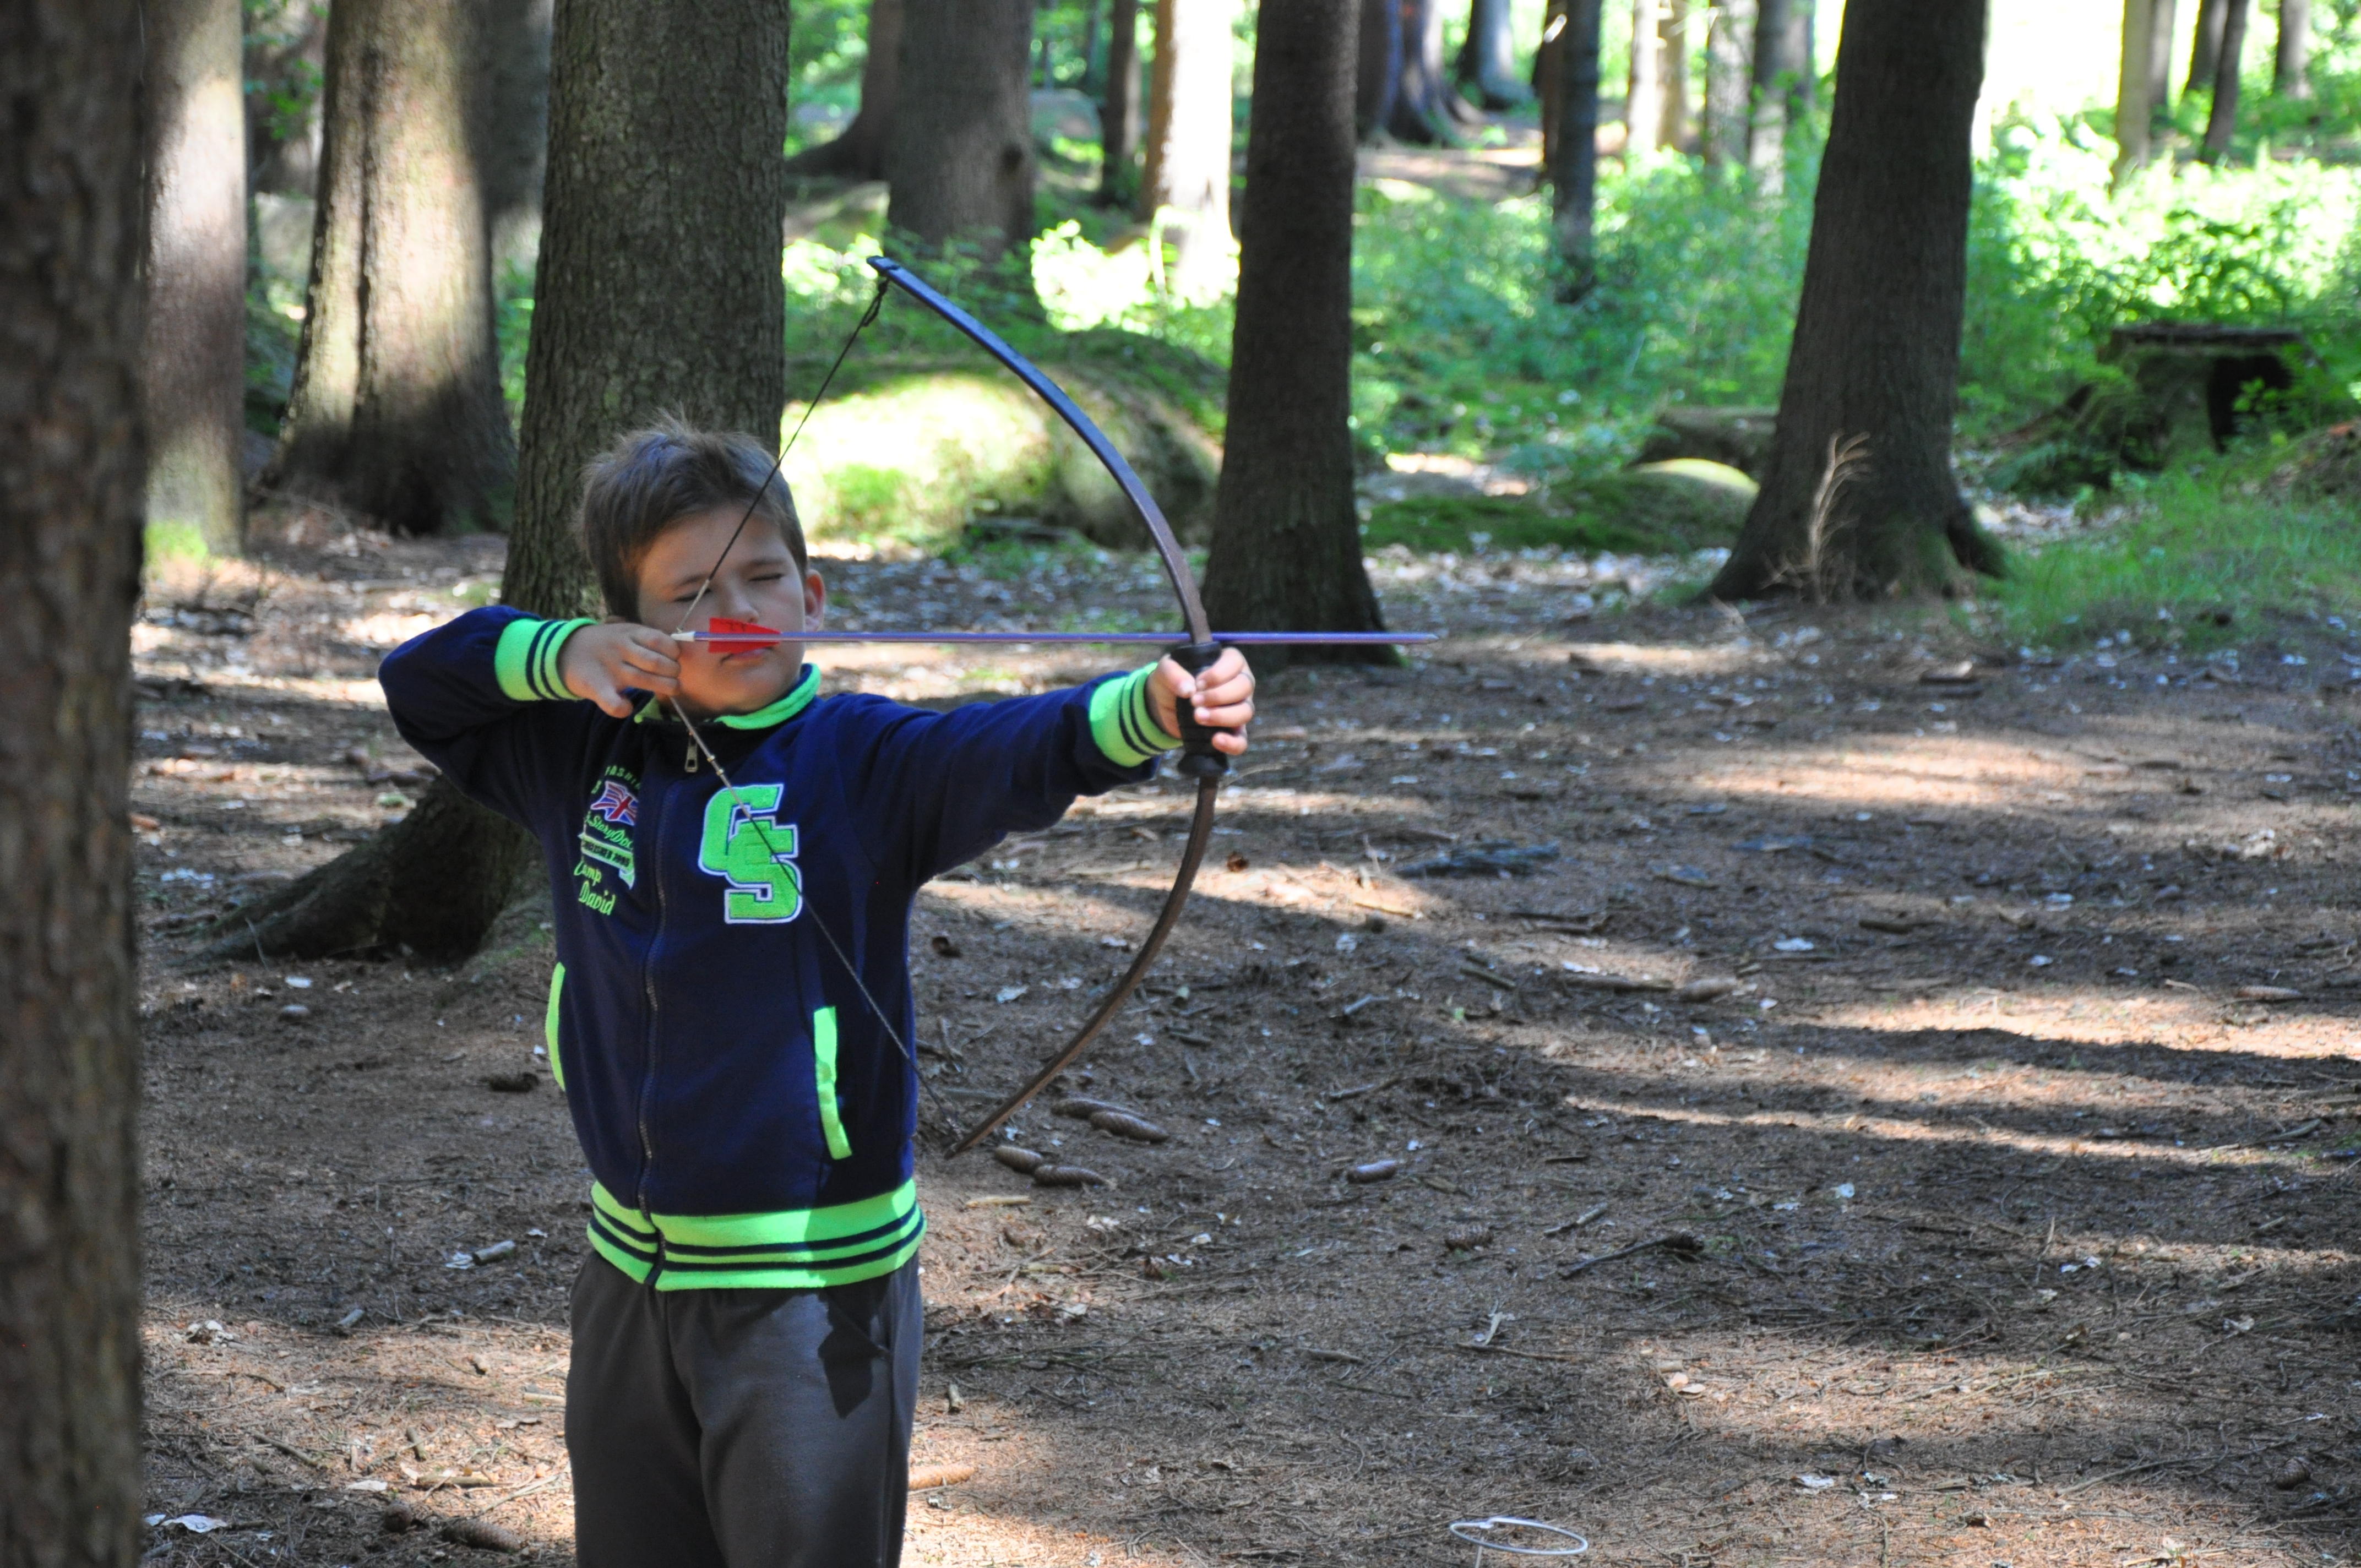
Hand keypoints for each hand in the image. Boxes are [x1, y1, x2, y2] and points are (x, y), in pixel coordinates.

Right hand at [558, 623, 680, 717]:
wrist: (566, 651)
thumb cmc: (607, 645)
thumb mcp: (626, 633)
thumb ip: (648, 640)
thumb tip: (678, 649)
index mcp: (630, 633)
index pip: (658, 640)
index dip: (673, 652)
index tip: (676, 660)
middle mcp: (621, 650)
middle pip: (654, 662)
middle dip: (672, 671)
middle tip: (676, 678)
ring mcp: (610, 669)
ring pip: (640, 679)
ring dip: (661, 686)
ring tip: (672, 689)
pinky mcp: (597, 688)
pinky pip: (611, 701)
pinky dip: (621, 707)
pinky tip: (628, 707)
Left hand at [1149, 647, 1255, 756]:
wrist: (1166, 706)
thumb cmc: (1173, 681)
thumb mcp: (1165, 671)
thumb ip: (1172, 673)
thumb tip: (1188, 690)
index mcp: (1228, 662)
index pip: (1235, 662)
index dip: (1218, 674)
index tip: (1198, 683)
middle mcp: (1239, 683)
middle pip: (1244, 687)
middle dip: (1218, 696)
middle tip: (1194, 702)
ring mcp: (1239, 708)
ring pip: (1245, 712)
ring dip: (1222, 716)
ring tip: (1198, 717)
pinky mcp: (1233, 731)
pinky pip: (1241, 740)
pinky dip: (1232, 743)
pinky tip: (1216, 740)